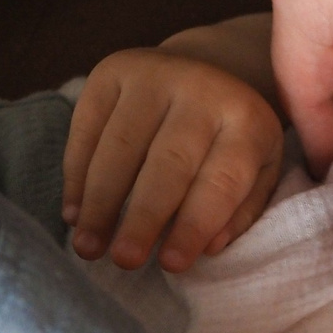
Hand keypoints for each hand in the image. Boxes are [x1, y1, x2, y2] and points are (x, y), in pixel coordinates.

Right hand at [63, 46, 282, 270]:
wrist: (207, 68)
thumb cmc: (232, 137)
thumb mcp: (259, 170)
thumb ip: (241, 210)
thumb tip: (208, 248)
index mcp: (246, 118)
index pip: (221, 179)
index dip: (195, 223)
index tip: (171, 264)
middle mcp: (201, 88)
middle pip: (167, 163)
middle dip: (143, 217)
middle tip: (125, 261)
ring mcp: (152, 74)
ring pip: (119, 146)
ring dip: (100, 202)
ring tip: (88, 247)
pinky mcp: (111, 71)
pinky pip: (87, 128)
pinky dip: (77, 175)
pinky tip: (74, 213)